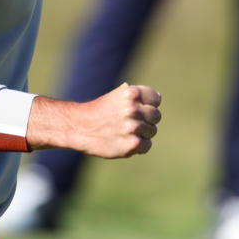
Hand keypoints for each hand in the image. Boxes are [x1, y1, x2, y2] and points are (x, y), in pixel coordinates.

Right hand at [26, 83, 162, 158]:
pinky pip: (147, 145)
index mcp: (131, 93)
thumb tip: (158, 99)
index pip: (156, 99)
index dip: (149, 105)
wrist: (79, 127)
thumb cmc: (101, 110)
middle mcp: (133, 108)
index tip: (139, 108)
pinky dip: (139, 146)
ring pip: (152, 131)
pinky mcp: (132, 144)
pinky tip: (126, 142)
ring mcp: (133, 127)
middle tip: (130, 122)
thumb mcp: (118, 95)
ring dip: (141, 133)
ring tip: (125, 132)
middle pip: (156, 116)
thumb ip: (138, 97)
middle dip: (147, 120)